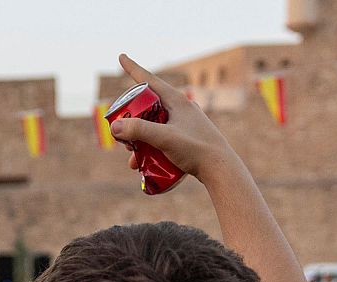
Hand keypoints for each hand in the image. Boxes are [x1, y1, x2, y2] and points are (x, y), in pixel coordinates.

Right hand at [108, 54, 239, 184]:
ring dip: (140, 141)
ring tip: (132, 159)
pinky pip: (164, 138)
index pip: (150, 81)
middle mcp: (183, 109)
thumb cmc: (196, 149)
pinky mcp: (188, 138)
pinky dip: (152, 149)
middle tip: (121, 133)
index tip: (121, 57)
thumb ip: (139, 131)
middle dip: (132, 120)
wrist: (221, 170)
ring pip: (155, 125)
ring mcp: (186, 123)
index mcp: (178, 101)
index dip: (133, 69)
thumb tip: (114, 127)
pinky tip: (145, 164)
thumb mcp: (164, 138)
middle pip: (149, 106)